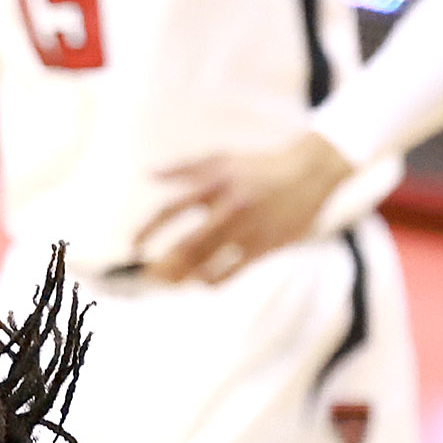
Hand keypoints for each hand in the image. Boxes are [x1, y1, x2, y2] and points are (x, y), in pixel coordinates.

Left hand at [133, 133, 353, 284]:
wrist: (308, 173)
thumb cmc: (258, 167)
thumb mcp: (222, 160)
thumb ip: (184, 169)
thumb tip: (148, 174)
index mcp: (214, 185)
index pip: (171, 210)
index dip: (148, 230)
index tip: (134, 245)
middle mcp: (229, 208)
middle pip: (186, 246)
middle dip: (162, 266)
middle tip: (147, 276)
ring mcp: (248, 230)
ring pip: (206, 264)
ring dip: (182, 277)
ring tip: (169, 282)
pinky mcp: (264, 246)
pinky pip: (230, 272)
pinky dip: (211, 281)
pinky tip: (200, 282)